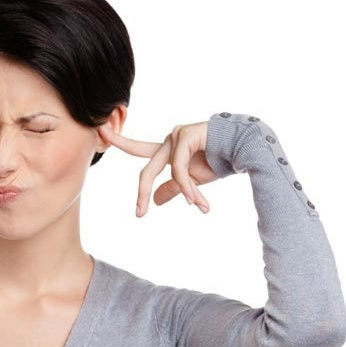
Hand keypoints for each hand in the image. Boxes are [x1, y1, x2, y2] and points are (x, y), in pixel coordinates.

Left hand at [97, 121, 216, 215]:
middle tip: (139, 214)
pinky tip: (198, 199)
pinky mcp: (186, 135)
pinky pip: (179, 168)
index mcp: (167, 150)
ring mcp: (176, 136)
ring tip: (200, 205)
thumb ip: (174, 188)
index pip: (138, 149)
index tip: (100, 132)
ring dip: (186, 192)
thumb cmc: (220, 160)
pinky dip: (188, 186)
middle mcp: (168, 140)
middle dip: (142, 192)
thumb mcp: (193, 180)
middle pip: (147, 170)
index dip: (119, 141)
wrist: (244, 149)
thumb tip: (156, 201)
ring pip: (169, 172)